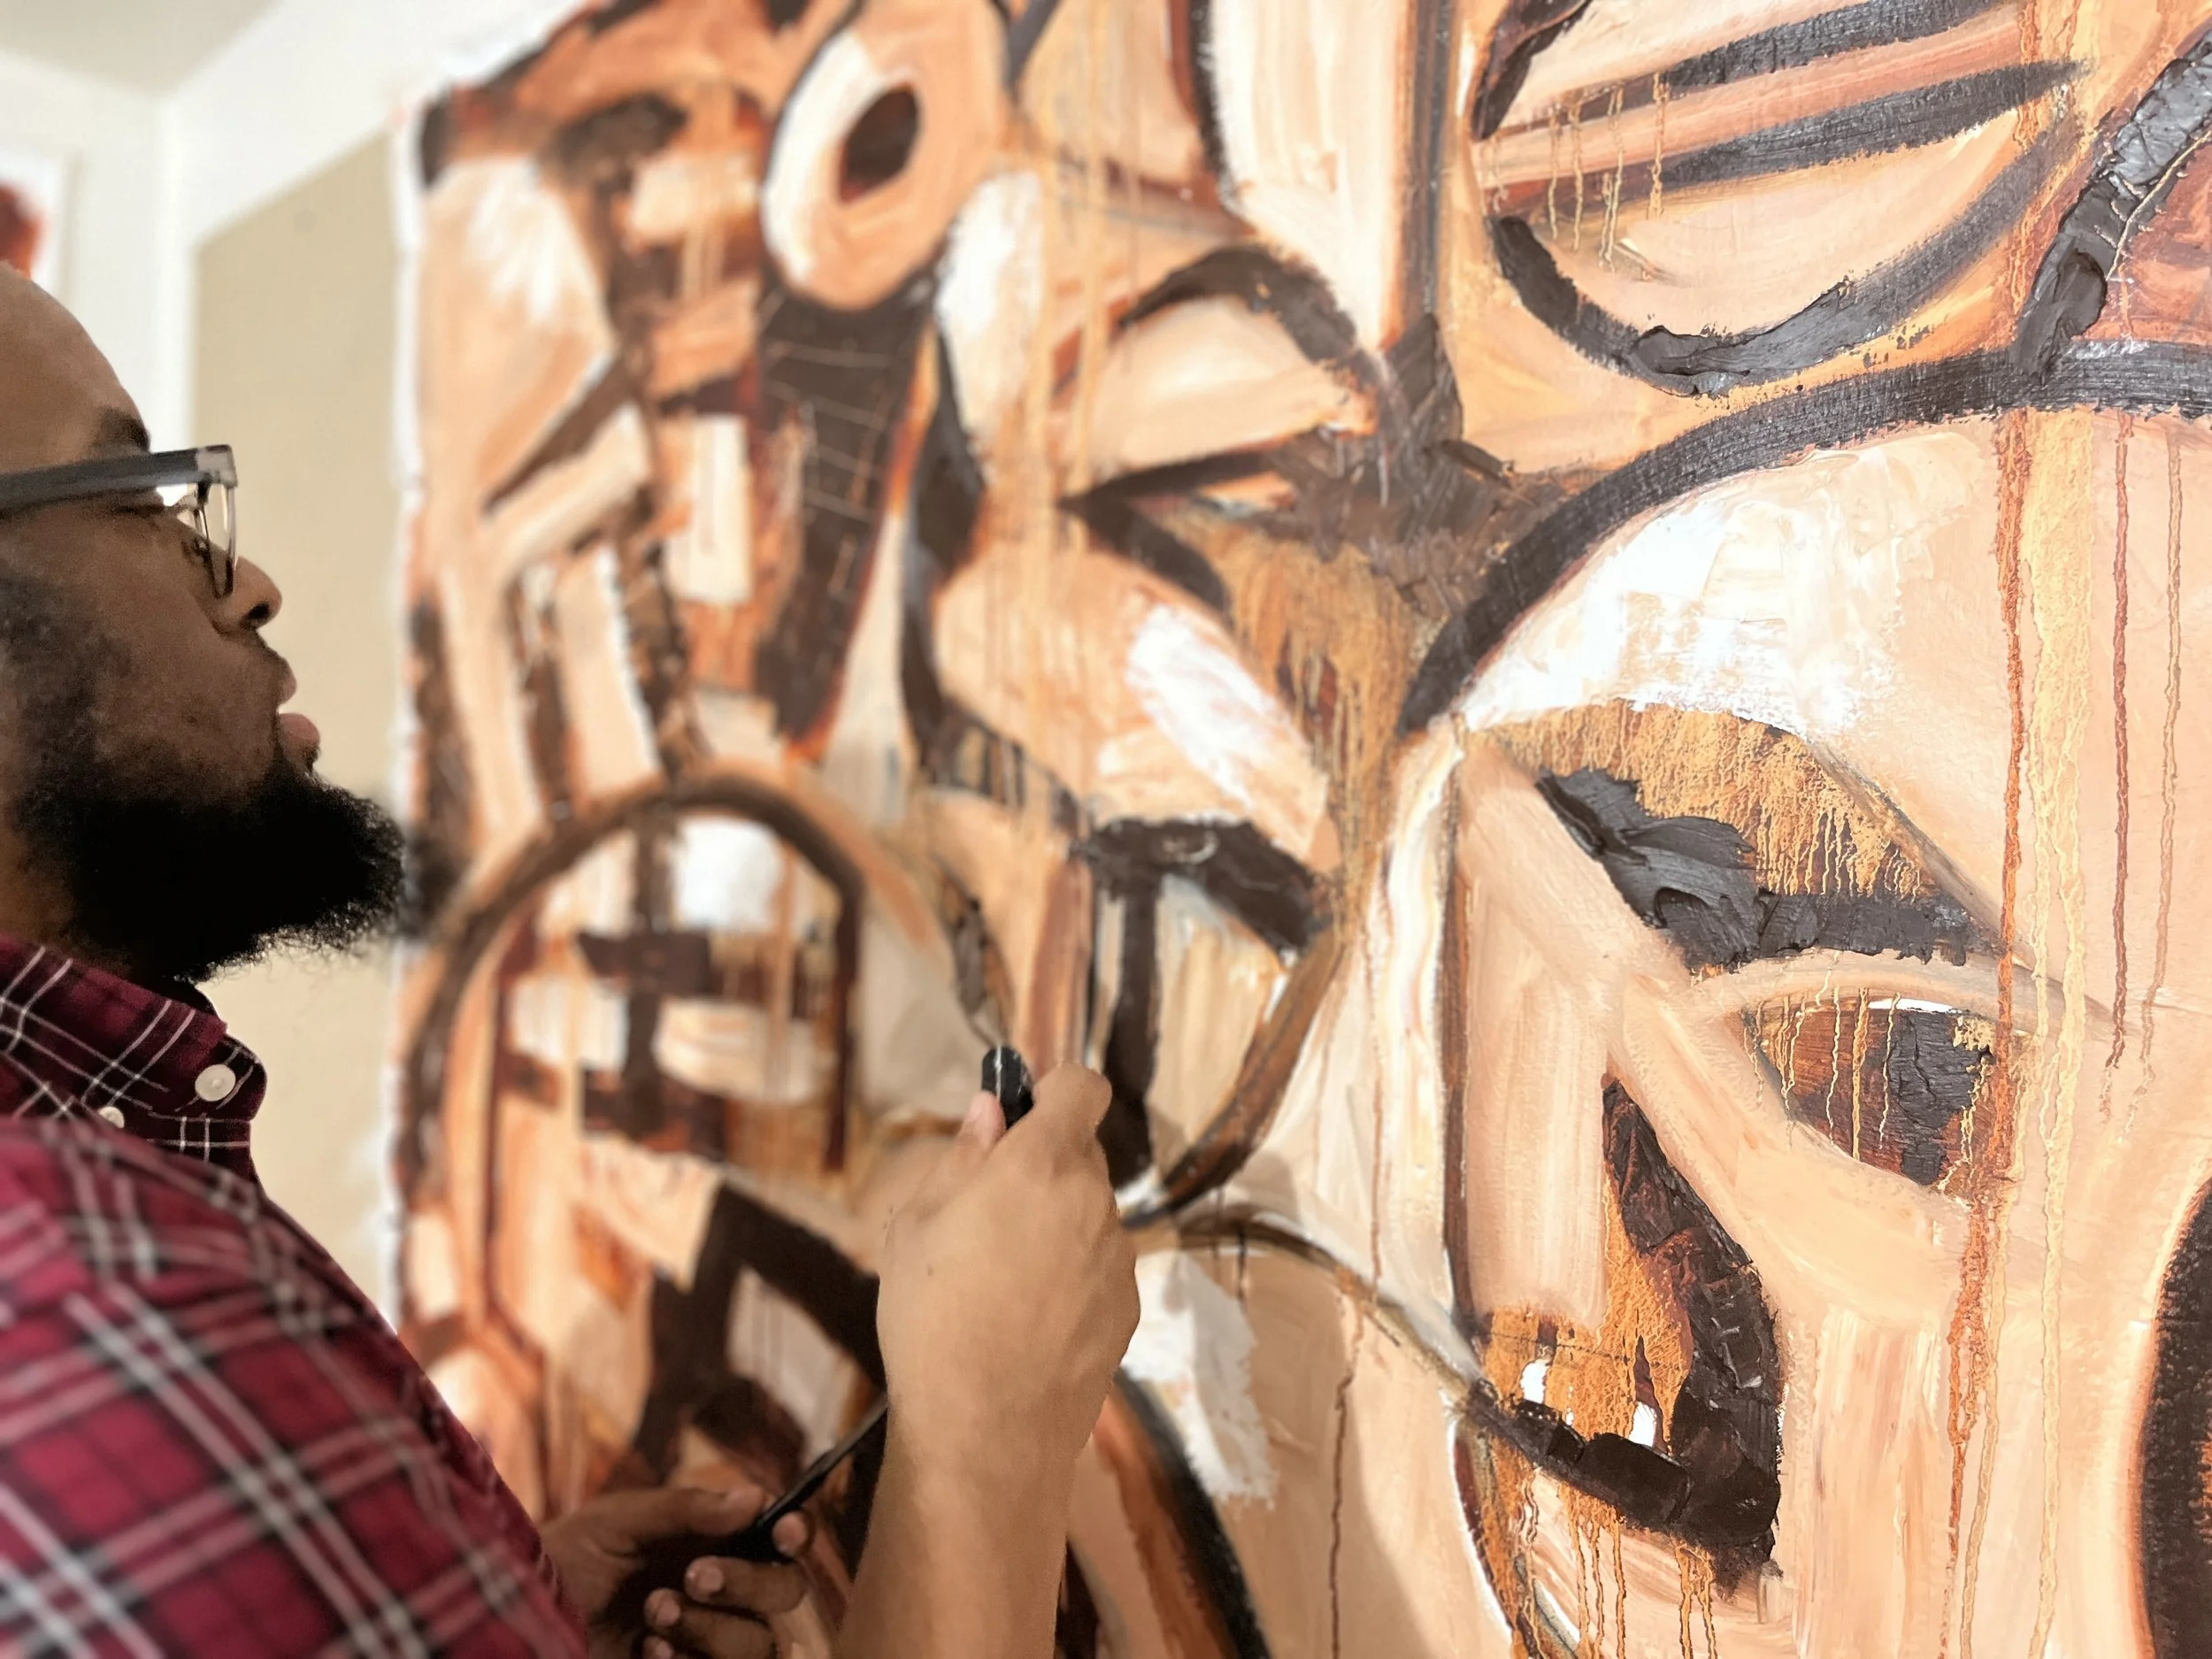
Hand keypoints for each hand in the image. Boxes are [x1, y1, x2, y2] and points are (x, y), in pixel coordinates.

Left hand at [542, 1484, 810, 1657]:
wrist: (520, 1616)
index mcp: (717, 1538)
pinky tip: (648, 1651)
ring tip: (655, 1615)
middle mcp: (725, 1589)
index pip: (783, 1535)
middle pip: (786, 1591)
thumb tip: (756, 1497)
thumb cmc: (568, 1558)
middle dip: (748, 1583)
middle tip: (693, 1577)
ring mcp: (710, 1638)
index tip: (784, 1534)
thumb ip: (687, 1509)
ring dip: (714, 1628)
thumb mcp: (618, 1522)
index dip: (798, 1532)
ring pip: (762, 1643)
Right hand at [876, 1065, 1140, 1482]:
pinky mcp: (1127, 1308)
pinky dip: (1072, 1274)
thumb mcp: (916, 1227)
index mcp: (1042, 1164)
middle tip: (988, 1212)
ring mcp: (1118, 1257)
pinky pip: (1098, 1266)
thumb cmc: (932, 1317)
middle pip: (1081, 1154)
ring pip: (1089, 1213)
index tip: (1020, 1118)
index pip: (1083, 1086)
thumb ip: (963, 1158)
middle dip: (1043, 1166)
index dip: (1054, 1091)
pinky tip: (1029, 1319)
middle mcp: (1093, 1201)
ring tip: (1001, 1279)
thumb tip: (992, 1113)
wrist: (985, 1430)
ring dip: (1057, 1223)